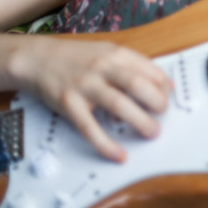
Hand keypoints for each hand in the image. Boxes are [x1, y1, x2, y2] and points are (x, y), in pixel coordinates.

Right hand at [10, 37, 172, 161]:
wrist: (37, 59)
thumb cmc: (77, 58)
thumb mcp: (107, 52)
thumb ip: (133, 65)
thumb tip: (164, 85)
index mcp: (116, 54)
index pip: (150, 70)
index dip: (164, 87)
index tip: (169, 98)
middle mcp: (103, 68)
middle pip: (139, 86)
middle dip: (157, 103)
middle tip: (163, 116)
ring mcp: (85, 86)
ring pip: (119, 105)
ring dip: (141, 122)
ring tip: (152, 133)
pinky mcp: (69, 104)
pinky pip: (91, 128)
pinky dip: (106, 144)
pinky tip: (119, 154)